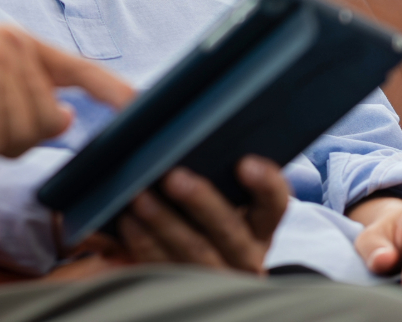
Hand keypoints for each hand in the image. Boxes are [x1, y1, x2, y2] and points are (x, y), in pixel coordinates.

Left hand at [115, 157, 289, 272]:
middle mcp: (245, 250)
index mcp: (259, 221)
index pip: (275, 201)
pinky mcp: (183, 285)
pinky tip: (126, 220)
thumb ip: (215, 161)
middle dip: (202, 201)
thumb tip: (188, 115)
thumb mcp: (224, 189)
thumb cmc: (208, 208)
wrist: (204, 264)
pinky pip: (162, 266)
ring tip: (139, 196)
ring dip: (164, 222)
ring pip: (193, 252)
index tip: (245, 162)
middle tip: (174, 176)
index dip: (265, 183)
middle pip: (228, 229)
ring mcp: (215, 273)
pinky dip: (143, 243)